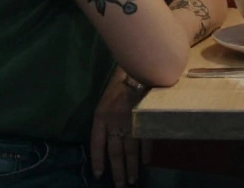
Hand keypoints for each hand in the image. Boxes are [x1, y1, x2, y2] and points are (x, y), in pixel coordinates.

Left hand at [90, 70, 150, 186]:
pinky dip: (146, 153)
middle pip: (115, 151)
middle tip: (119, 186)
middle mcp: (115, 121)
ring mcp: (132, 121)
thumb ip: (105, 119)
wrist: (140, 68)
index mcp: (101, 115)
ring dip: (131, 167)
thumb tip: (106, 141)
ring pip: (130, 150)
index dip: (98, 160)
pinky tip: (145, 163)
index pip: (97, 143)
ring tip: (131, 180)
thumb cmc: (120, 83)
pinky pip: (146, 140)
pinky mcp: (146, 119)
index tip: (99, 175)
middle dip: (117, 170)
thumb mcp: (106, 100)